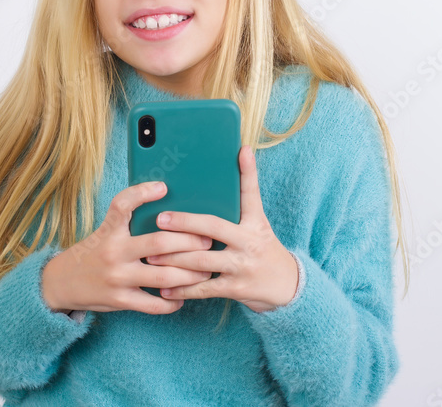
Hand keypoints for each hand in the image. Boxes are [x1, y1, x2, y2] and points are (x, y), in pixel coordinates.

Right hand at [42, 180, 215, 315]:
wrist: (60, 283)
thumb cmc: (91, 253)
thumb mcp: (103, 231)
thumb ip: (128, 223)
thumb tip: (166, 208)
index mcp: (109, 231)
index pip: (122, 205)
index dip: (142, 193)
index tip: (163, 187)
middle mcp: (113, 252)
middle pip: (158, 243)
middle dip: (189, 241)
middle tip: (207, 240)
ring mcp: (118, 278)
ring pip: (163, 277)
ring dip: (190, 274)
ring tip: (205, 271)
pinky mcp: (120, 300)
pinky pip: (153, 304)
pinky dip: (173, 302)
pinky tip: (184, 296)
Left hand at [145, 145, 299, 312]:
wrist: (289, 286)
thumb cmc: (264, 249)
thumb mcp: (258, 225)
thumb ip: (242, 202)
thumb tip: (237, 160)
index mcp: (255, 223)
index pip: (251, 193)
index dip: (248, 171)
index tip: (241, 151)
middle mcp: (249, 242)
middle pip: (213, 228)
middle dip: (185, 223)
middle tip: (160, 219)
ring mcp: (242, 266)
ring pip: (202, 261)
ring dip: (174, 258)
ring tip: (152, 255)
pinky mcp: (236, 288)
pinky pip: (204, 288)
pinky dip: (183, 289)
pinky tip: (164, 287)